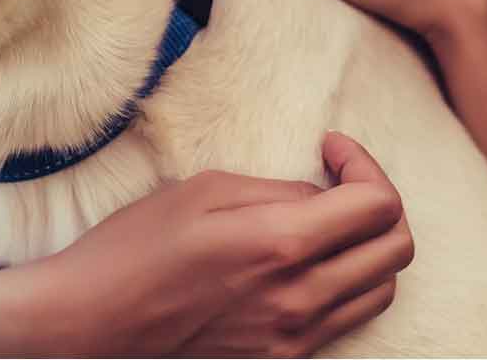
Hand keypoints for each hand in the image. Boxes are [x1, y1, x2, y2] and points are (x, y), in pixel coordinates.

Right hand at [28, 132, 412, 357]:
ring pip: (380, 290)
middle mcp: (301, 298)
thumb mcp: (204, 191)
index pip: (380, 205)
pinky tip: (306, 263)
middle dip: (380, 203)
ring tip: (329, 224)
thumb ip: (279, 191)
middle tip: (341, 182)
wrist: (89, 326)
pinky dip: (345, 285)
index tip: (331, 149)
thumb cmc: (135, 250)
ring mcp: (295, 337)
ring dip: (369, 249)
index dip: (365, 164)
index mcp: (283, 245)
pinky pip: (346, 320)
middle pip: (397, 249)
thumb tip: (322, 195)